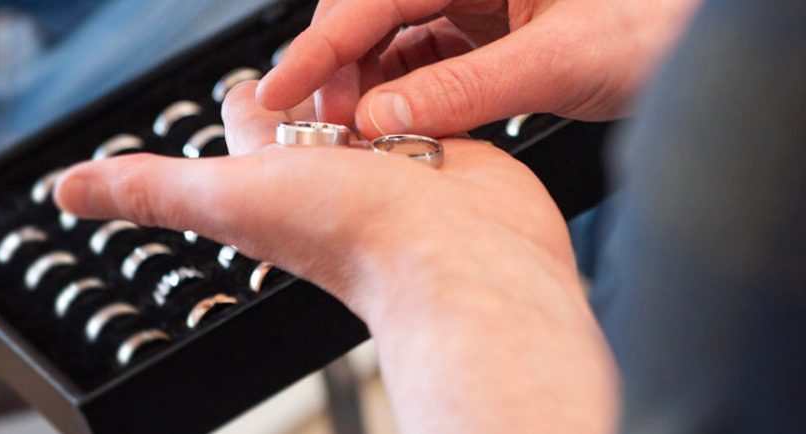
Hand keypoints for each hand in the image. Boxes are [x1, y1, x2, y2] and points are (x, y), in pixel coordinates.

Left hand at [55, 82, 616, 432]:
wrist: (458, 261)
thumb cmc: (349, 235)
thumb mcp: (225, 198)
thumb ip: (149, 189)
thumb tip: (63, 191)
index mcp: (277, 173)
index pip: (253, 121)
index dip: (249, 98)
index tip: (247, 82)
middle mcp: (336, 169)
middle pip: (314, 112)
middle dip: (311, 79)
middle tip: (316, 47)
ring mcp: (397, 159)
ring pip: (373, 106)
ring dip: (368, 78)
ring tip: (370, 44)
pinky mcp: (452, 149)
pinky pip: (431, 108)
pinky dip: (428, 89)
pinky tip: (431, 70)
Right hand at [257, 0, 700, 137]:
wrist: (707, 42)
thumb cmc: (663, 23)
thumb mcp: (561, 58)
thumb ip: (463, 89)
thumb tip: (381, 122)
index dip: (320, 49)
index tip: (280, 92)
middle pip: (371, 15)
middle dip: (341, 72)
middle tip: (326, 130)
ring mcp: (476, 1)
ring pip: (392, 41)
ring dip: (370, 90)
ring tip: (361, 138)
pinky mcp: (486, 33)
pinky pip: (425, 62)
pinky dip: (405, 97)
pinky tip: (400, 128)